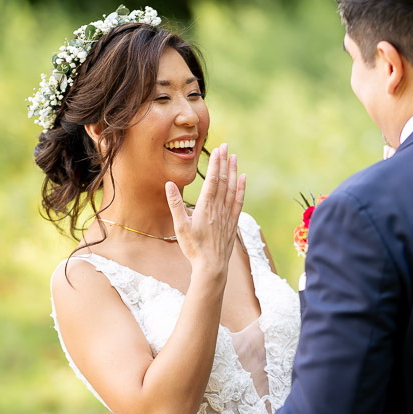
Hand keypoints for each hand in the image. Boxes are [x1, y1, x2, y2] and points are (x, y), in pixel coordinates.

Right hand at [165, 143, 245, 276]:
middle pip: (223, 181)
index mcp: (205, 207)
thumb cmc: (193, 248)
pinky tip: (243, 179)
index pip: (212, 180)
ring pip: (232, 188)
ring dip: (233, 171)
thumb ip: (175, 204)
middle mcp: (218, 208)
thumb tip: (169, 184)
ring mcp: (227, 215)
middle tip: (225, 147)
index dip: (215, 164)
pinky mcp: (232, 222)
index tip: (217, 150)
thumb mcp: (180, 227)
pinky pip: (238, 201)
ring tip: (234, 157)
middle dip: (224, 162)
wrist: (211, 266)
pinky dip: (241, 188)